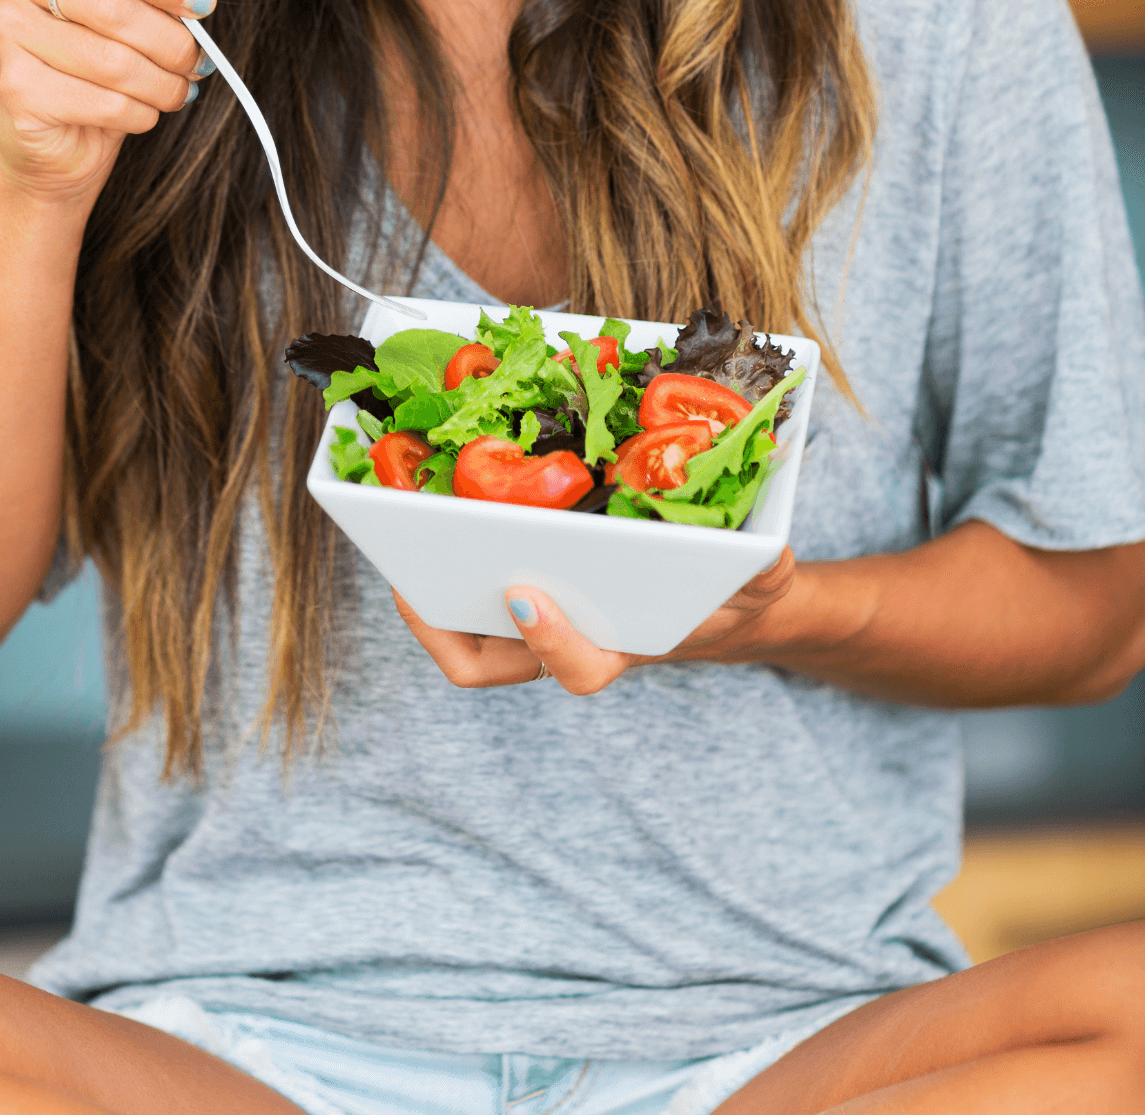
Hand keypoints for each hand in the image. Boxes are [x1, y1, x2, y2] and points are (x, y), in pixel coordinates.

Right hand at [0, 0, 212, 205]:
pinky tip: (143, 110)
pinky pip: (105, 103)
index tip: (202, 2)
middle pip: (111, 4)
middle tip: (198, 59)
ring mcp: (8, 32)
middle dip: (172, 40)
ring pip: (113, 61)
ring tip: (177, 88)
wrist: (57, 131)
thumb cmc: (106, 49)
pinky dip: (141, 113)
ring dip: (164, 83)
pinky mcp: (16, 90)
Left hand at [392, 549, 798, 692]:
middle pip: (483, 663)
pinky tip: (421, 491)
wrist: (717, 595)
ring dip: (419, 592)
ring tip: (390, 527)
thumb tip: (767, 553)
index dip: (551, 641)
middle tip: (410, 580)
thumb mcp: (760, 579)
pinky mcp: (514, 574)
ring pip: (456, 628)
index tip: (529, 595)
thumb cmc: (732, 589)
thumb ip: (764, 570)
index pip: (579, 666)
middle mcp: (562, 638)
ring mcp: (531, 614)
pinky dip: (437, 548)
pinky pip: (460, 581)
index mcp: (620, 645)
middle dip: (439, 630)